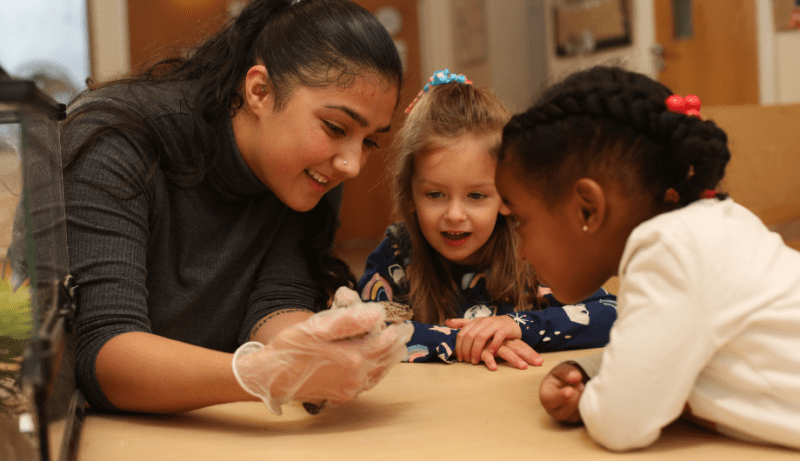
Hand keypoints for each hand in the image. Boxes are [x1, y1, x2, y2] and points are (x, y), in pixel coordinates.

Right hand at [233, 301, 411, 414]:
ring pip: (378, 373)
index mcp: (353, 358)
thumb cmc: (290, 349)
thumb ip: (349, 320)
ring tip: (392, 346)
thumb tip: (376, 313)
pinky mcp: (340, 396)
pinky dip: (374, 371)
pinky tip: (372, 364)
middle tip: (402, 332)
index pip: (386, 343)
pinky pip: (366, 383)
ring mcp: (349, 389)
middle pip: (386, 359)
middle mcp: (356, 377)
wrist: (269, 378)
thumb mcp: (317, 327)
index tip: (401, 323)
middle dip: (395, 344)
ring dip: (386, 358)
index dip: (395, 331)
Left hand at [447, 316, 532, 365]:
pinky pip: (497, 339)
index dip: (459, 347)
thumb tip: (447, 322)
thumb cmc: (491, 327)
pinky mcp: (505, 329)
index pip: (462, 334)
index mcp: (475, 321)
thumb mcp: (477, 324)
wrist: (511, 323)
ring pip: (481, 337)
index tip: (459, 358)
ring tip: (476, 361)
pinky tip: (489, 356)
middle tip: (467, 361)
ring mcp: (494, 324)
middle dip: (466, 350)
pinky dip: (492, 348)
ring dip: (477, 351)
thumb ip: (462, 323)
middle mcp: (483, 321)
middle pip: (470, 336)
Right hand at [476, 338, 542, 370]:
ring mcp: (491, 345)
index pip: (520, 345)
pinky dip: (490, 362)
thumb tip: (519, 360)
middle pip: (517, 347)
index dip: (531, 353)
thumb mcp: (495, 347)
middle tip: (538, 363)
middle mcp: (500, 342)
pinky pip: (486, 356)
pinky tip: (494, 369)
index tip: (540, 362)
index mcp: (505, 341)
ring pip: (505, 351)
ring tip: (523, 367)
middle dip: (528, 355)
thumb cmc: (482, 346)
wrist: (465, 338)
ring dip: (515, 359)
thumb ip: (507, 351)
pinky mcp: (480, 350)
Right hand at [539, 362, 585, 422]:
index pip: (549, 400)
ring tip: (583, 389)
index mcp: (546, 396)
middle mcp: (553, 410)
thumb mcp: (561, 370)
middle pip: (564, 412)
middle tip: (580, 385)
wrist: (570, 383)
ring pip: (575, 416)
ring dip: (582, 402)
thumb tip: (576, 376)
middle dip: (575, 398)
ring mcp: (565, 417)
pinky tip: (586, 397)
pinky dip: (588, 407)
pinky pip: (584, 417)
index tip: (571, 390)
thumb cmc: (562, 377)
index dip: (560, 396)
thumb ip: (566, 372)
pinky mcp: (576, 420)